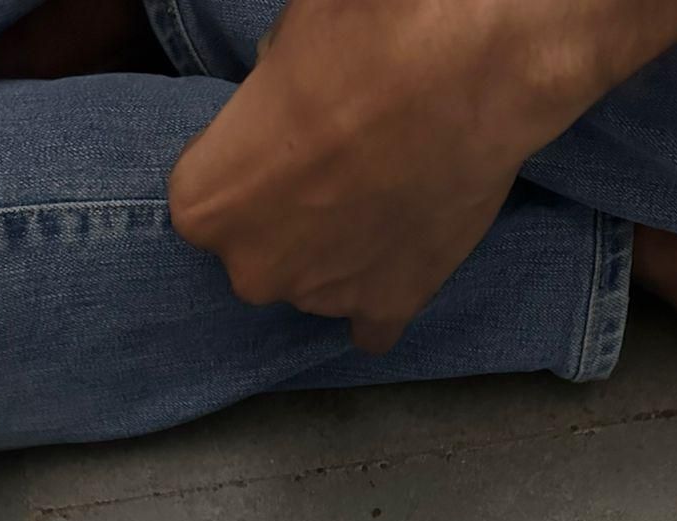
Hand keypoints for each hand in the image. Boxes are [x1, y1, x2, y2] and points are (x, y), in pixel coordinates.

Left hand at [168, 0, 565, 353]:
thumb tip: (279, 103)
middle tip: (337, 167)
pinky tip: (399, 256)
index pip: (206, 202)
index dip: (247, 168)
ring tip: (385, 194)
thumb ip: (263, 97)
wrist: (471, 70)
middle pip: (258, 253)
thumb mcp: (283, 40)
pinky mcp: (389, 308)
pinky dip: (382, 297)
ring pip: (314, 286)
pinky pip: (372, 325)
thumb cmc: (364, 38)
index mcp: (205, 204)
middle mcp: (252, 268)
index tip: (282, 140)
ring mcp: (321, 297)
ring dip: (339, 253)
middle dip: (288, 221)